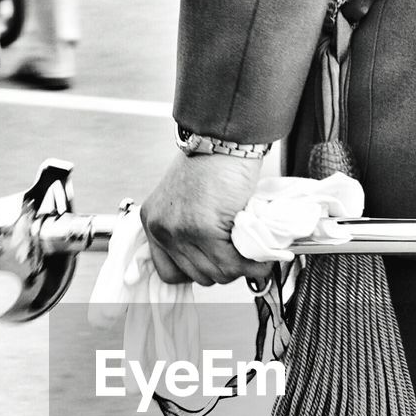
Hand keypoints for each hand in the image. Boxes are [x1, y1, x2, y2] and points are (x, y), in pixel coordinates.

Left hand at [141, 152, 266, 285]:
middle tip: (242, 256)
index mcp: (153, 222)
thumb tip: (214, 260)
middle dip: (224, 269)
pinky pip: (233, 263)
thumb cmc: (211, 162)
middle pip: (198, 276)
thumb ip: (189, 229)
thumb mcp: (187, 200)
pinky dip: (253, 265)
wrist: (223, 140)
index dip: (197, 272)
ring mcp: (181, 231)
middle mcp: (162, 229)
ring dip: (240, 268)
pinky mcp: (204, 229)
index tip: (215, 266)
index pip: (169, 272)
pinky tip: (262, 257)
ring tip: (252, 255)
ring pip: (217, 273)